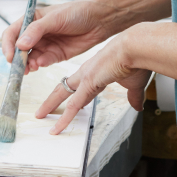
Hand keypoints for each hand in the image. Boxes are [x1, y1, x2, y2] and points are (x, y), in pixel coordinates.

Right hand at [1, 0, 114, 73]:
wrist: (99, 20)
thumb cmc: (77, 12)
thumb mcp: (55, 18)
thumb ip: (36, 31)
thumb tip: (20, 45)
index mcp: (31, 20)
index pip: (12, 33)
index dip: (8, 45)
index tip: (10, 56)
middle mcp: (35, 34)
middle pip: (19, 49)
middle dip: (17, 59)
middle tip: (19, 67)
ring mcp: (45, 45)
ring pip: (30, 58)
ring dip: (28, 64)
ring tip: (32, 67)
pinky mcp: (55, 55)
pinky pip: (43, 62)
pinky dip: (40, 64)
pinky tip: (42, 63)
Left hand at [35, 31, 151, 134]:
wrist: (137, 48)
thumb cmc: (137, 61)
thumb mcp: (134, 84)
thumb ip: (134, 96)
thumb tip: (137, 107)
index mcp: (97, 71)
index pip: (81, 87)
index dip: (74, 96)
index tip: (68, 104)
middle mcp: (87, 73)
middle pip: (65, 88)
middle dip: (53, 100)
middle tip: (43, 109)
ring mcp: (85, 77)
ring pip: (62, 93)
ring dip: (50, 106)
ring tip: (40, 116)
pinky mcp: (88, 84)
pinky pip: (73, 105)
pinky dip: (64, 119)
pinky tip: (57, 128)